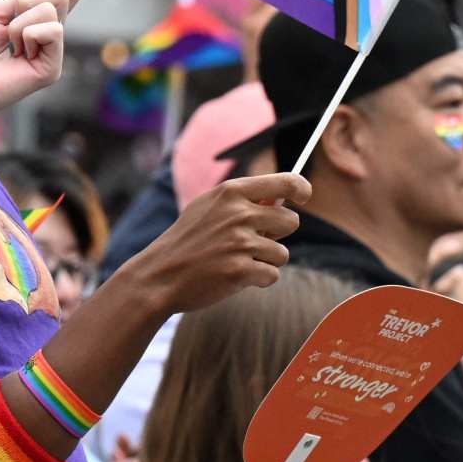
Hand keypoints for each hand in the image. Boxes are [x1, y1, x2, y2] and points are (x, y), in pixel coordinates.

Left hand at [0, 0, 68, 143]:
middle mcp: (48, 35)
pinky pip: (52, 31)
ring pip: (53, 10)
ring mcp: (52, 52)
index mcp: (35, 21)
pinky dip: (27, 34)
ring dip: (20, 21)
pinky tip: (15, 53)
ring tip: (7, 44)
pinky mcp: (51, 68)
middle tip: (9, 20)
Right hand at [129, 172, 311, 315]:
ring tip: (238, 261)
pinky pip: (272, 275)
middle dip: (278, 235)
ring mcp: (240, 242)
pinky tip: (235, 277)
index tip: (303, 197)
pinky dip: (259, 280)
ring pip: (282, 253)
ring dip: (266, 261)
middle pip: (291, 220)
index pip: (287, 181)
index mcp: (231, 191)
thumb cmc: (186, 241)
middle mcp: (239, 213)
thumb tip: (282, 197)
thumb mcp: (207, 207)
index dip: (301, 188)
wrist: (159, 275)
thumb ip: (241, 200)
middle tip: (254, 242)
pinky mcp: (241, 270)